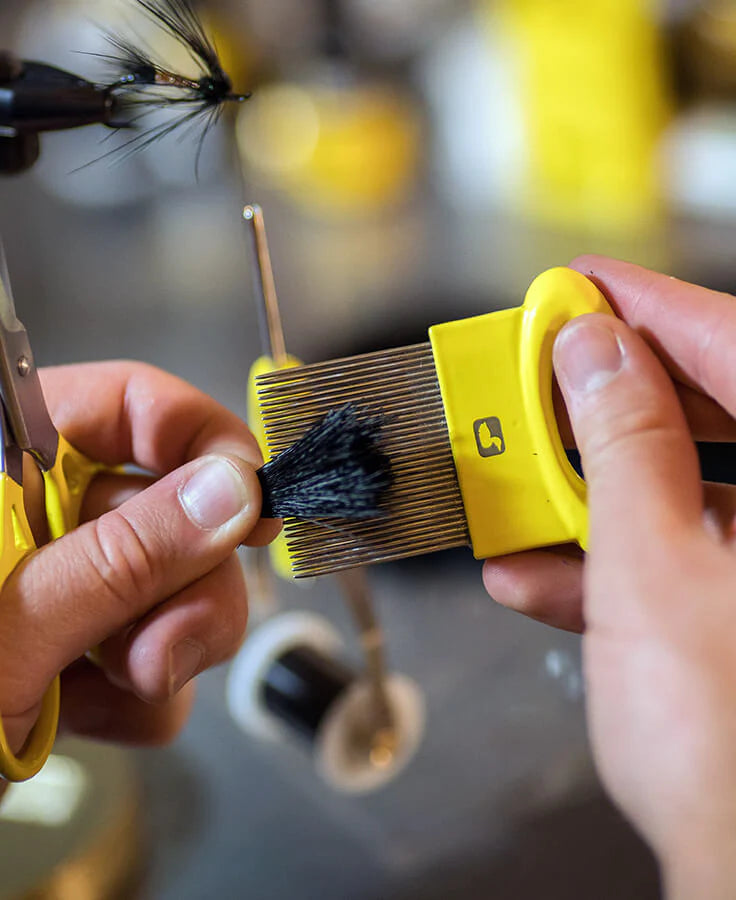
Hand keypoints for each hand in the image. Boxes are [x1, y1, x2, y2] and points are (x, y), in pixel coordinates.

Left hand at [0, 361, 277, 777]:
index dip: (198, 438)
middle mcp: (35, 519)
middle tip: (170, 646)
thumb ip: (117, 561)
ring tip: (109, 690)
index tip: (252, 501)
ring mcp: (58, 583)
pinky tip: (87, 714)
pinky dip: (143, 690)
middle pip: (168, 502)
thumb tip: (229, 492)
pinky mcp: (75, 642)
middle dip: (190, 578)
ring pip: (176, 580)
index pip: (122, 402)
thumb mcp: (0, 638)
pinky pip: (154, 645)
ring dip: (170, 643)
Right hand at [483, 257, 735, 894]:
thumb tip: (593, 355)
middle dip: (604, 403)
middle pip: (708, 417)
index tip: (578, 288)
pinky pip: (672, 561)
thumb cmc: (732, 753)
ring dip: (586, 494)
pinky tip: (535, 572)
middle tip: (535, 377)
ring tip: (516, 482)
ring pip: (679, 492)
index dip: (648, 308)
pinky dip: (602, 563)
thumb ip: (624, 446)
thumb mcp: (654, 571)